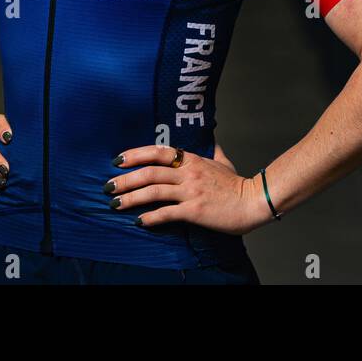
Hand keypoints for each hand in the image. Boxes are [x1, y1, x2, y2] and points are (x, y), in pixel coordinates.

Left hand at [104, 144, 265, 235]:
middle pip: (150, 171)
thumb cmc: (238, 185)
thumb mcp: (223, 162)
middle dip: (125, 179)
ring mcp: (191, 191)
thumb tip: (210, 139)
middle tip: (107, 186)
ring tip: (115, 204)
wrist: (254, 202)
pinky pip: (167, 213)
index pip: (158, 151)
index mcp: (192, 159)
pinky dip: (151, 217)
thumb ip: (212, 150)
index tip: (118, 160)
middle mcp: (189, 173)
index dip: (135, 154)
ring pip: (154, 191)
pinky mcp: (195, 210)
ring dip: (131, 198)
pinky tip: (139, 221)